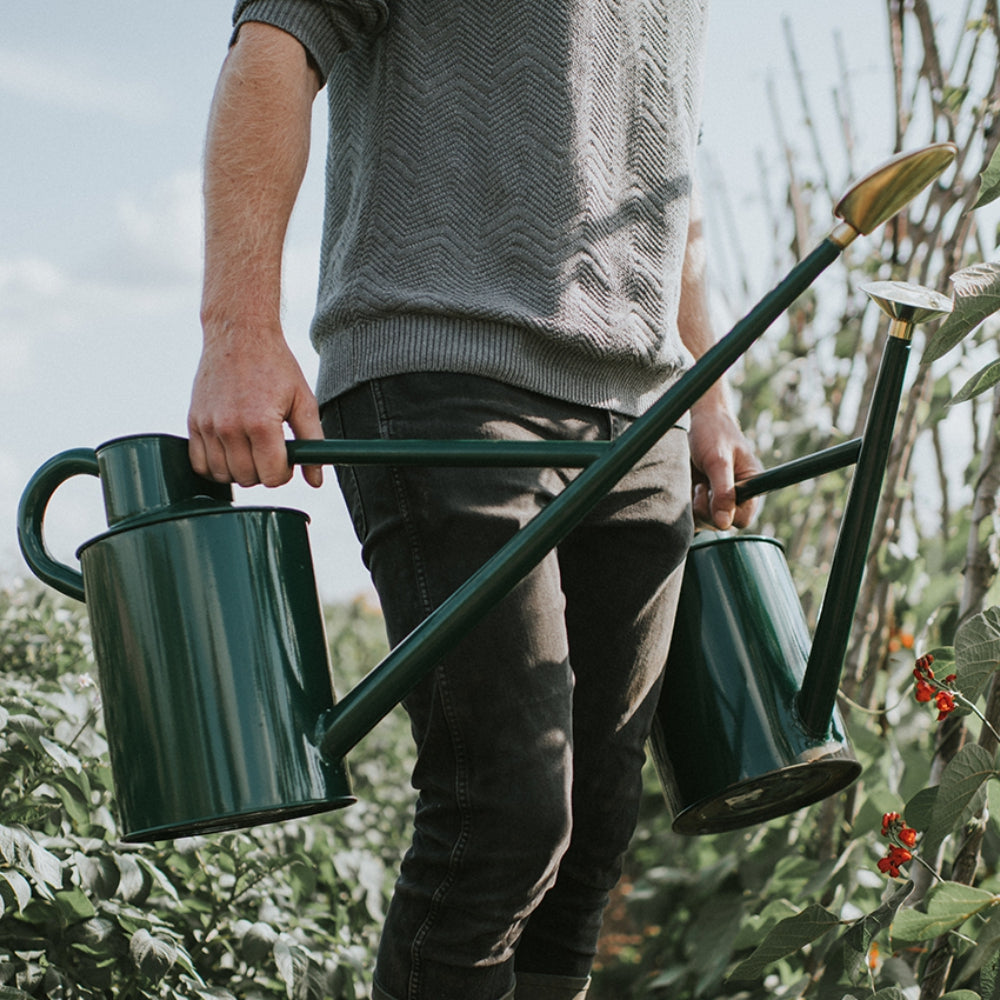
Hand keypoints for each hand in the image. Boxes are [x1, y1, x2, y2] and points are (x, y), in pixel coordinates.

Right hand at [188, 325, 323, 488]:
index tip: (286, 458)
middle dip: (264, 471)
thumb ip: (312, 442)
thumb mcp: (303, 400)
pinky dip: (215, 466)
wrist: (239, 334)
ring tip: (251, 449)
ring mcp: (208, 425)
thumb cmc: (275, 366)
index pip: (272, 476)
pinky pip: (199, 463)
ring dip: (240, 471)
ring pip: (224, 475)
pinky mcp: (193, 421)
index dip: (284, 473)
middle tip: (270, 450)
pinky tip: (230, 452)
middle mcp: (230, 427)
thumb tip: (316, 480)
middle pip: (249, 478)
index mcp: (261, 423)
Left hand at [688, 402, 759, 529]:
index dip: (727, 513)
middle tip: (702, 484)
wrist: (695, 421)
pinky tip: (688, 485)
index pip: (743, 519)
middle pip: (722, 523)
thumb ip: (724, 492)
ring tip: (697, 481)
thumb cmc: (713, 434)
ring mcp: (716, 499)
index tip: (714, 494)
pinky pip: (691, 515)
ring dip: (696, 504)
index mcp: (750, 486)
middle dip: (708, 507)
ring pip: (705, 521)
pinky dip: (686, 503)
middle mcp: (736, 496)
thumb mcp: (718, 460)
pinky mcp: (700, 499)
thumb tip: (725, 524)